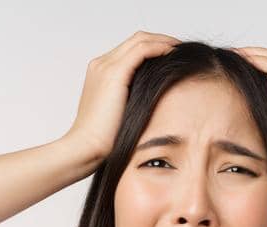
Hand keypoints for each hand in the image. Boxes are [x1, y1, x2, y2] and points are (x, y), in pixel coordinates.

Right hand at [63, 31, 179, 162]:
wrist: (85, 147)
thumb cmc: (103, 139)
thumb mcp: (120, 113)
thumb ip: (132, 100)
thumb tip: (156, 99)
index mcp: (100, 72)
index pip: (130, 49)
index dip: (153, 47)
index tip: (173, 56)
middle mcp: (101, 64)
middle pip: (136, 39)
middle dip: (161, 40)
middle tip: (180, 49)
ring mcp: (106, 66)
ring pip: (140, 40)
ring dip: (163, 41)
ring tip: (180, 50)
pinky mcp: (114, 73)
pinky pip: (142, 50)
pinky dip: (160, 48)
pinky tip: (174, 54)